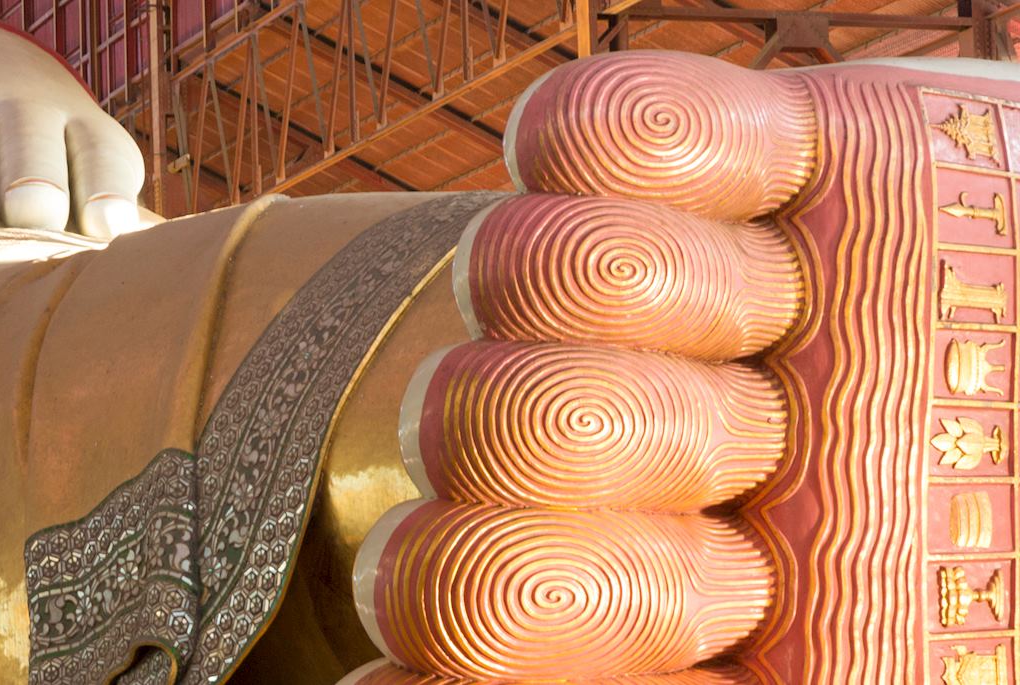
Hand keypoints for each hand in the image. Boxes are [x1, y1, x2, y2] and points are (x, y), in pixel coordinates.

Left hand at [353, 50, 987, 681]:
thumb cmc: (1018, 589)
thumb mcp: (941, 668)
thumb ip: (857, 683)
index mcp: (648, 649)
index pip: (460, 640)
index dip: (523, 619)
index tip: (717, 624)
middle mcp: (614, 497)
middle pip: (452, 480)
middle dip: (582, 501)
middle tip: (750, 501)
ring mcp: (646, 324)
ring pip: (504, 293)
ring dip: (626, 313)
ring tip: (772, 338)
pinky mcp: (713, 169)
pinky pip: (582, 129)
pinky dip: (661, 146)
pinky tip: (773, 187)